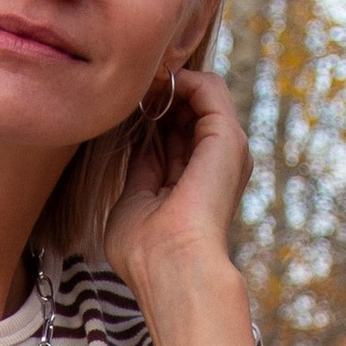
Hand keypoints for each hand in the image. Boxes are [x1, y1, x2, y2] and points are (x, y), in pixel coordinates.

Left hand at [100, 66, 251, 297]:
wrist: (171, 268)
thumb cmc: (146, 252)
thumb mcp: (134, 203)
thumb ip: (138, 172)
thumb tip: (134, 143)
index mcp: (193, 184)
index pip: (170, 135)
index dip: (145, 114)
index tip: (118, 101)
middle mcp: (213, 165)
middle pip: (186, 112)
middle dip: (155, 92)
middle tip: (125, 82)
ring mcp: (224, 150)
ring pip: (201, 94)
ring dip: (167, 80)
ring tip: (137, 77)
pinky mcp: (227, 137)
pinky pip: (208, 87)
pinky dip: (180, 77)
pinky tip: (151, 81)